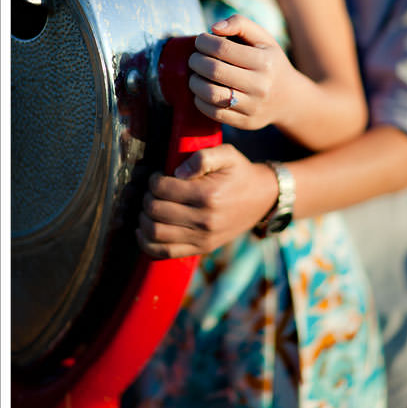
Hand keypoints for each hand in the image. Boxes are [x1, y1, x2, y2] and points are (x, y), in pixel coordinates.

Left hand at [136, 144, 276, 258]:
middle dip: (146, 197)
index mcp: (208, 195)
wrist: (263, 198)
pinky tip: (144, 229)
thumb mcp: (228, 154)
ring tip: (150, 207)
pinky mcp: (202, 248)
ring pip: (154, 233)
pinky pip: (164, 252)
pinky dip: (146, 243)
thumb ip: (203, 156)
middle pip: (154, 210)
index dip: (153, 180)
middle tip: (153, 190)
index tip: (159, 175)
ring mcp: (202, 237)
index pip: (161, 188)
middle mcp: (204, 219)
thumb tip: (177, 171)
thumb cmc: (240, 174)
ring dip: (143, 218)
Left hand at [187, 14, 294, 130]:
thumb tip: (214, 28)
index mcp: (265, 62)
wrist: (289, 98)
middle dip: (195, 61)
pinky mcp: (245, 122)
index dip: (203, 42)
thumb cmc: (269, 62)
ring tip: (195, 75)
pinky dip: (200, 101)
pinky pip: (213, 113)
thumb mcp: (263, 39)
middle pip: (214, 70)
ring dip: (194, 82)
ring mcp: (253, 107)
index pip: (222, 48)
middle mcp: (261, 86)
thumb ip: (240, 23)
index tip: (201, 41)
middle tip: (195, 58)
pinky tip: (202, 92)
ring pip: (211, 94)